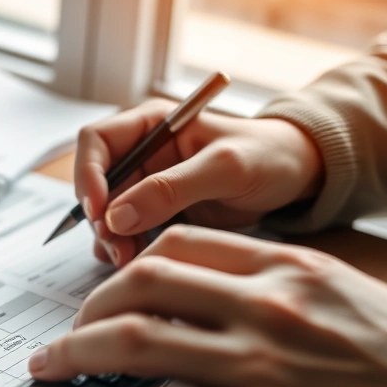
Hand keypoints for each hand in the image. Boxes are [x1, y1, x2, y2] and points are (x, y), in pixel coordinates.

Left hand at [28, 225, 386, 386]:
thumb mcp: (340, 298)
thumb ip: (270, 290)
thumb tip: (202, 305)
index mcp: (285, 267)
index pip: (177, 245)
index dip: (123, 267)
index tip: (104, 291)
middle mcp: (264, 305)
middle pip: (139, 284)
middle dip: (86, 309)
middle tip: (66, 332)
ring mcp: (259, 366)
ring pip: (134, 343)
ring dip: (75, 355)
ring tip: (50, 368)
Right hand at [76, 99, 322, 265]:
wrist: (299, 175)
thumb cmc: (268, 156)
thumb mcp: (224, 167)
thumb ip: (170, 189)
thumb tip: (116, 216)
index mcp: (151, 125)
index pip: (96, 141)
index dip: (88, 175)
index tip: (100, 212)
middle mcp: (143, 153)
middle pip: (97, 184)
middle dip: (101, 218)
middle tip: (117, 249)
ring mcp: (148, 186)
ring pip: (108, 213)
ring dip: (111, 238)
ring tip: (128, 261)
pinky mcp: (159, 213)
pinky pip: (128, 232)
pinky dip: (126, 249)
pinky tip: (139, 261)